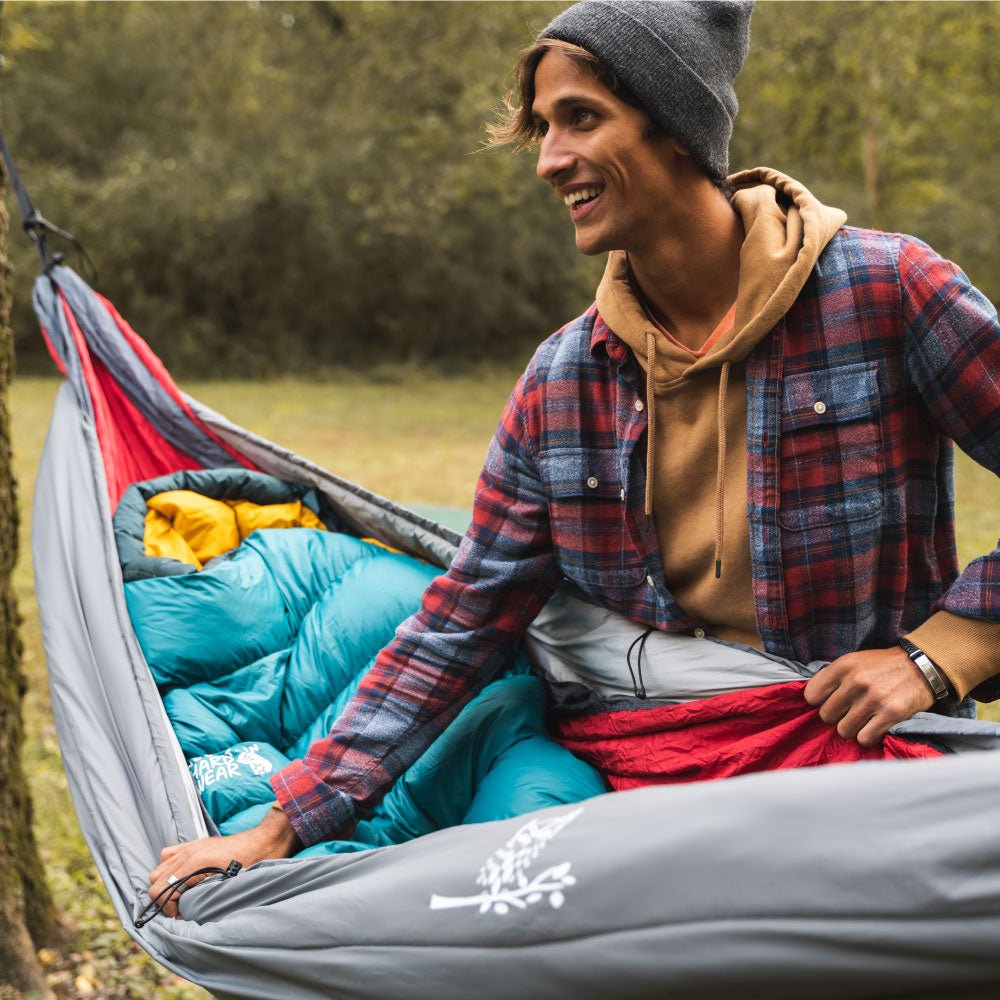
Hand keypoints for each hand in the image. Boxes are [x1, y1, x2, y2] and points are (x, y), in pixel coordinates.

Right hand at [148, 805, 300, 917]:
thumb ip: (202, 898)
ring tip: (179, 895)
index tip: (181, 916)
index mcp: (194, 864)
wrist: (264, 841)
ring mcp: (190, 846)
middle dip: (163, 899)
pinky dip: (169, 868)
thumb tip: (186, 914)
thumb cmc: (251, 864)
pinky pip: (169, 854)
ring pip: (159, 868)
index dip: (167, 909)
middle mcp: (188, 853)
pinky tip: (182, 877)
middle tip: (179, 908)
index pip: (161, 890)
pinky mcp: (195, 844)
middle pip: (155, 879)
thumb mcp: (227, 886)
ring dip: (165, 884)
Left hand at [803, 646, 935, 747]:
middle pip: (826, 715)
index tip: (829, 701)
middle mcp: (856, 681)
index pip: (812, 695)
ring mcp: (873, 699)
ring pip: (844, 730)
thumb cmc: (881, 666)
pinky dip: (867, 736)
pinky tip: (873, 727)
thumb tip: (811, 698)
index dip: (819, 702)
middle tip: (848, 711)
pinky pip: (864, 738)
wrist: (921, 667)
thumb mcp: (853, 661)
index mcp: (843, 666)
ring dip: (851, 728)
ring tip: (862, 720)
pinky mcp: (891, 714)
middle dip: (836, 716)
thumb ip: (833, 677)